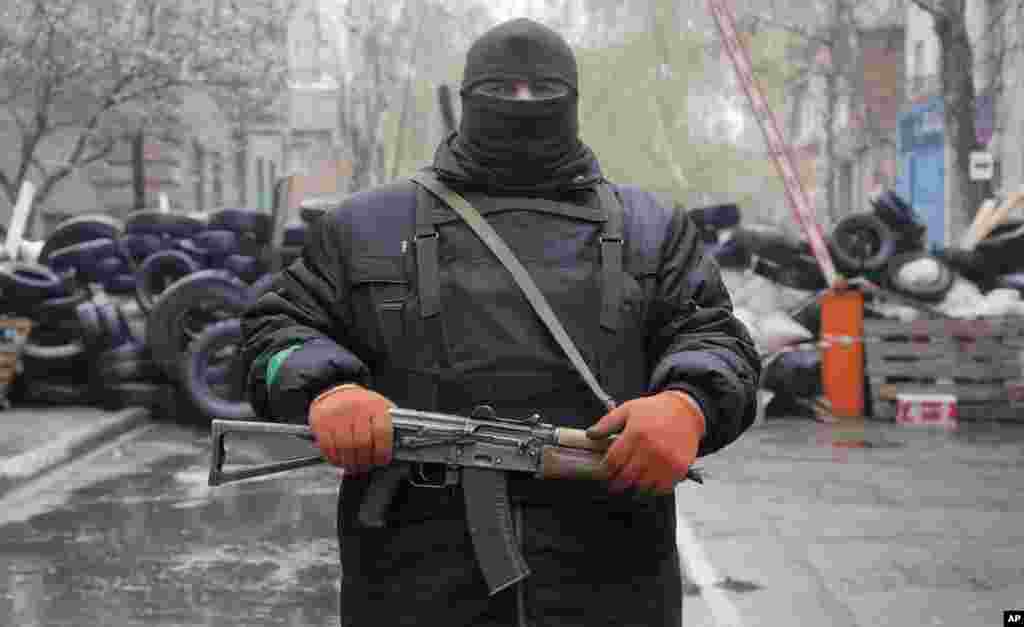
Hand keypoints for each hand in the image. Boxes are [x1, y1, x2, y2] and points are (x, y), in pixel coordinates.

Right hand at [308, 384, 394, 475]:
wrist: (337, 393)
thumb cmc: (363, 405)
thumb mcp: (381, 408)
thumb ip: (389, 426)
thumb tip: (395, 448)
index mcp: (375, 405)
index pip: (381, 431)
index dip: (383, 451)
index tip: (382, 460)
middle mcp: (356, 408)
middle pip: (362, 443)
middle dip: (364, 461)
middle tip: (365, 467)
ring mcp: (338, 414)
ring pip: (345, 447)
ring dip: (350, 463)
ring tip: (353, 467)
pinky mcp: (321, 421)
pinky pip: (328, 446)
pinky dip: (334, 458)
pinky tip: (340, 460)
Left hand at [586, 391, 704, 494]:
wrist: (686, 411)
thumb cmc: (655, 410)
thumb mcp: (627, 409)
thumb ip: (607, 423)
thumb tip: (590, 434)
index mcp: (635, 433)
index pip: (613, 461)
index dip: (606, 470)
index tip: (604, 473)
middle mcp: (651, 449)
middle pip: (626, 476)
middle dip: (617, 483)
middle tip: (614, 485)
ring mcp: (665, 460)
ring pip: (643, 486)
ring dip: (634, 488)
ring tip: (630, 485)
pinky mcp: (678, 468)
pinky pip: (662, 489)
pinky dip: (653, 490)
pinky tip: (648, 485)